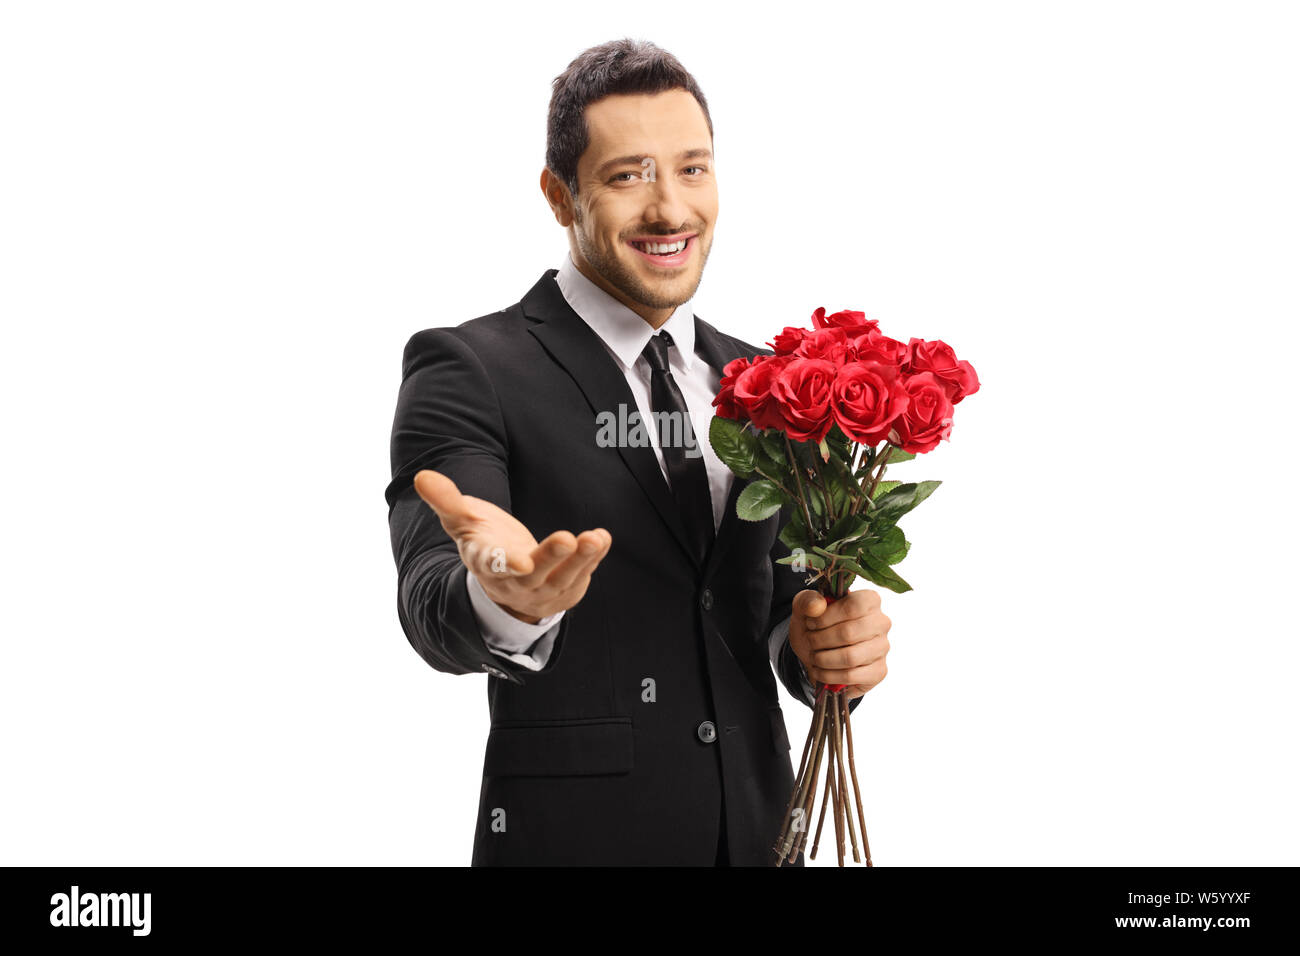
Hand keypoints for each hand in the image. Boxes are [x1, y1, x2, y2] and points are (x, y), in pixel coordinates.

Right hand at [413, 469, 611, 623]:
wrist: (507, 583)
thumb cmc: (485, 542)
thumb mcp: (463, 522)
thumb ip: (446, 500)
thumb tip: (421, 476)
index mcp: (487, 565)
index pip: (494, 566)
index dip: (505, 563)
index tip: (517, 560)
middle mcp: (515, 583)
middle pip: (534, 573)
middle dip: (551, 558)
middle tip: (568, 539)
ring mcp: (542, 591)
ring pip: (564, 578)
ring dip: (582, 559)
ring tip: (594, 537)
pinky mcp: (566, 591)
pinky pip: (583, 574)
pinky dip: (594, 558)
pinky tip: (602, 538)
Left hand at [788, 589, 890, 699]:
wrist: (817, 652)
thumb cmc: (816, 624)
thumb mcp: (804, 607)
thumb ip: (807, 600)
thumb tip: (817, 606)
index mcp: (869, 600)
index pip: (853, 606)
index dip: (826, 617)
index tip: (810, 623)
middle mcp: (881, 622)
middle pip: (848, 633)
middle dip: (820, 640)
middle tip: (809, 641)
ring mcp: (883, 648)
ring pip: (850, 657)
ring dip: (823, 659)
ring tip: (814, 656)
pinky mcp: (879, 671)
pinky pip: (851, 676)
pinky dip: (828, 675)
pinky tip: (820, 670)